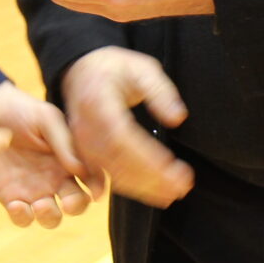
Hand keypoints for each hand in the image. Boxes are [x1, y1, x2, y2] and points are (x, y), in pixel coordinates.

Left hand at [0, 82, 94, 226]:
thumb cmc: (20, 111)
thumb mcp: (47, 120)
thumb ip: (65, 143)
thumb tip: (82, 170)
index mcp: (69, 158)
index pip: (91, 179)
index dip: (97, 188)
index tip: (94, 192)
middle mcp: (56, 178)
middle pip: (76, 203)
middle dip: (76, 207)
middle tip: (67, 203)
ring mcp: (34, 190)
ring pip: (51, 217)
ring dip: (50, 217)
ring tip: (40, 205)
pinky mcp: (11, 198)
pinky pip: (22, 218)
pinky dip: (22, 217)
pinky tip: (16, 204)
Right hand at [58, 47, 193, 208]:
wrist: (81, 70)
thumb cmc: (115, 68)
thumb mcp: (141, 68)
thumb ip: (160, 91)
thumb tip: (177, 118)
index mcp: (98, 103)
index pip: (123, 137)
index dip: (149, 158)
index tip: (176, 169)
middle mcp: (85, 127)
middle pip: (118, 161)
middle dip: (151, 179)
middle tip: (182, 187)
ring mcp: (81, 143)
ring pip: (111, 173)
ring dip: (143, 188)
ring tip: (172, 194)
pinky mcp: (83, 153)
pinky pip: (105, 175)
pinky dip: (129, 187)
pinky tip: (150, 194)